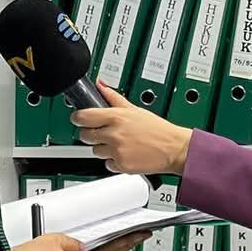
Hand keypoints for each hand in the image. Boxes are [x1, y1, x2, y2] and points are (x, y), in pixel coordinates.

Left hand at [72, 84, 191, 176]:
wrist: (173, 148)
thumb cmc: (157, 129)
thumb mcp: (135, 108)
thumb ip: (113, 97)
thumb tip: (100, 85)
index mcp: (116, 117)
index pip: (83, 117)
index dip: (77, 117)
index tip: (79, 118)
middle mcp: (114, 134)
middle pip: (85, 135)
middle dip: (90, 133)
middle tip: (102, 132)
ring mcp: (116, 151)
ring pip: (95, 151)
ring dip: (103, 148)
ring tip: (119, 143)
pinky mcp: (120, 166)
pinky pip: (107, 164)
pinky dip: (113, 160)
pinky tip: (125, 153)